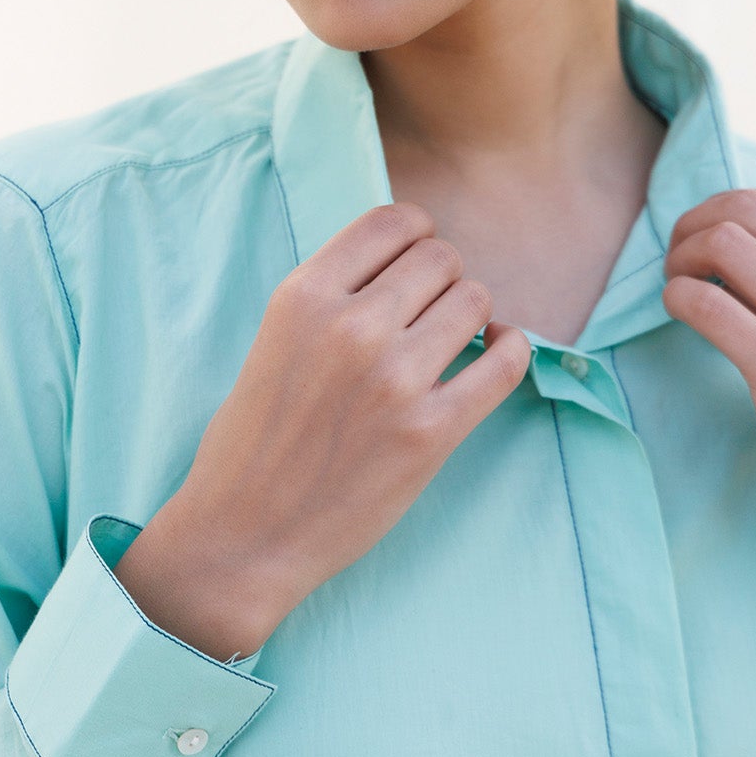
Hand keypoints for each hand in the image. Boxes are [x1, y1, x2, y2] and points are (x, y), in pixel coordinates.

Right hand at [163, 201, 532, 640]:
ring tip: (454, 340)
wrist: (243, 535)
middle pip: (440, 258)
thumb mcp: (274, 338)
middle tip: (430, 310)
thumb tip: (404, 263)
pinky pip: (506, 363)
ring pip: (475, 300)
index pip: (392, 222)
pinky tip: (497, 352)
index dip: (417, 233)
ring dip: (472, 315)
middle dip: (443, 278)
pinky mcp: (432, 431)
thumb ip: (331, 297)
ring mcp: (395, 379)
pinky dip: (512, 349)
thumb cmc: (252, 440)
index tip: (417, 257)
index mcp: (304, 297)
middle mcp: (351, 327)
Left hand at [661, 187, 755, 593]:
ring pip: (720, 245)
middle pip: (745, 210)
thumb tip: (755, 236)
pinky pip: (703, 303)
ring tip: (678, 285)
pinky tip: (681, 315)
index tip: (707, 238)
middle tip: (679, 256)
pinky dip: (676, 298)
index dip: (727, 210)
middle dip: (694, 222)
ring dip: (680, 257)